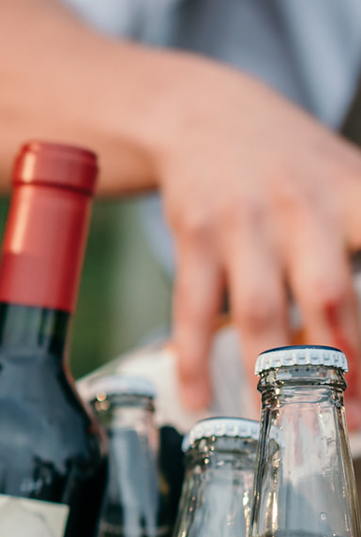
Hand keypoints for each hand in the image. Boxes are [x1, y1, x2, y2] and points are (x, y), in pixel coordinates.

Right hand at [152, 62, 360, 410]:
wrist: (205, 116)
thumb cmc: (292, 165)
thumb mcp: (349, 181)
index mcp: (355, 193)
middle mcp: (302, 206)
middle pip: (329, 297)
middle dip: (345, 364)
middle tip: (353, 416)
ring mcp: (243, 223)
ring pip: (259, 310)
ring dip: (271, 372)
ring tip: (283, 421)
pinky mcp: (193, 235)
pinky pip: (191, 308)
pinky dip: (193, 358)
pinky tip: (199, 397)